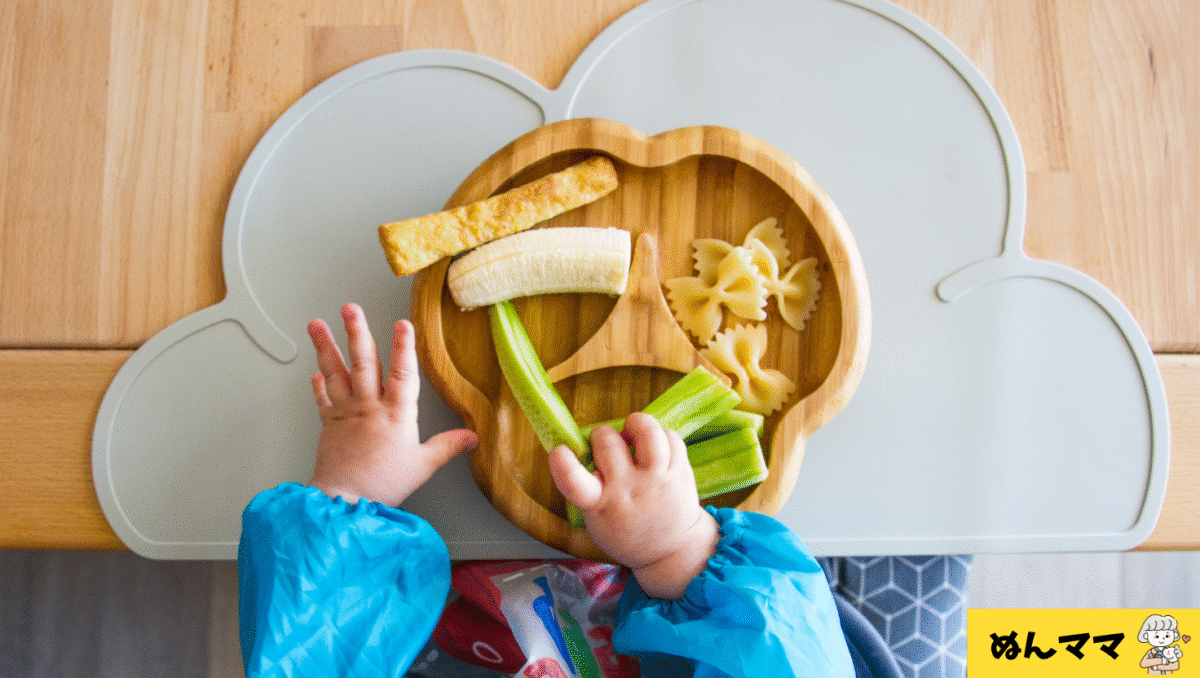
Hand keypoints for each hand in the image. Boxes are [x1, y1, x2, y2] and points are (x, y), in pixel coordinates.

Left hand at [306, 303, 477, 506]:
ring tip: (317, 324)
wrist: (344, 500)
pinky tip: (315, 369)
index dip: (404, 347)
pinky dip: (318, 383)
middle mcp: (369, 407)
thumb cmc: (384, 484)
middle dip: (357, 332)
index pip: (403, 373)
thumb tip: (472, 436)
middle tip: (350, 309)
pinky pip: (323, 398)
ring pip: (336, 373)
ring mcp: (346, 413)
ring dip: (326, 347)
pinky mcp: (329, 424)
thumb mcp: (423, 466)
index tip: (402, 323)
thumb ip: (447, 446)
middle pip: (363, 363)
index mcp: (396, 414)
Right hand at [548, 412, 718, 598]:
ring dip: (636, 424)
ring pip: (647, 431)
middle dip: (602, 434)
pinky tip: (655, 447)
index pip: (573, 481)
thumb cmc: (625, 530)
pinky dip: (661, 435)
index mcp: (599, 505)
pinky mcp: (681, 472)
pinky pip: (671, 436)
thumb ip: (586, 487)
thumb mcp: (595, 519)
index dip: (561, 461)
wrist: (672, 551)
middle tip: (606, 444)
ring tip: (633, 434)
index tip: (559, 451)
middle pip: (608, 441)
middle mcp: (628, 489)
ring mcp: (657, 480)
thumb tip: (583, 445)